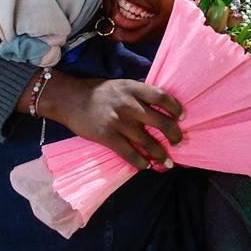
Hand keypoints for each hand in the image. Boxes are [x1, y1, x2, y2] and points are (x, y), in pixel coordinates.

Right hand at [39, 75, 182, 169]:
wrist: (68, 99)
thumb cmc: (96, 92)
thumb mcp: (120, 85)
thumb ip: (137, 94)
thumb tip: (157, 108)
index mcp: (133, 88)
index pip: (162, 97)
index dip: (175, 108)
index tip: (181, 117)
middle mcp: (129, 105)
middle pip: (161, 122)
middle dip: (174, 135)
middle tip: (178, 142)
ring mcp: (118, 122)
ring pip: (147, 142)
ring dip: (161, 155)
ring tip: (167, 162)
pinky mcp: (107, 137)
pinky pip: (129, 153)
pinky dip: (140, 162)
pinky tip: (146, 166)